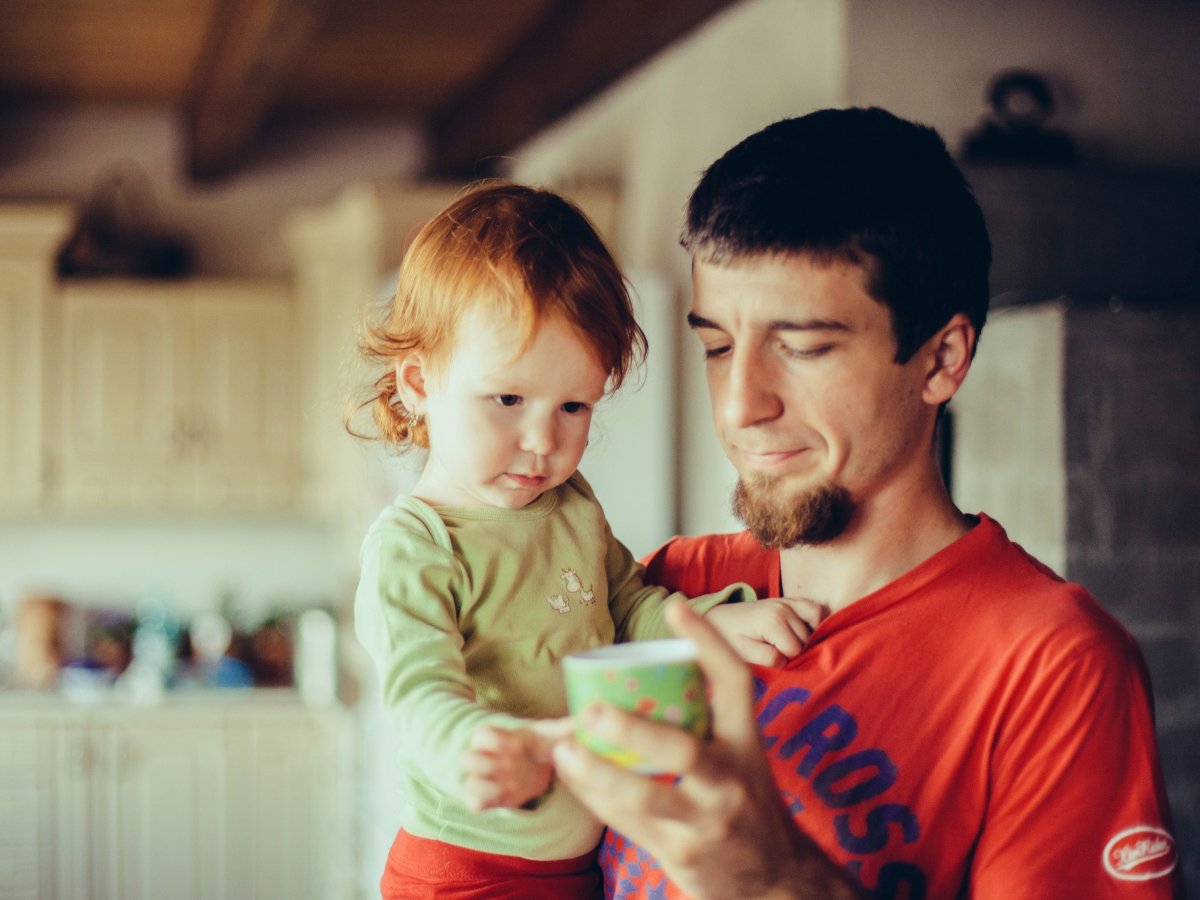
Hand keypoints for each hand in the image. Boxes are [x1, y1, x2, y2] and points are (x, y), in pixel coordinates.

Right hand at [461, 718, 572, 811]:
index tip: (517, 747)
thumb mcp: (549, 735)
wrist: (533, 765)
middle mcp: (489, 758)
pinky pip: (473, 803)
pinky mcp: (488, 798)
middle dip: (485, 765)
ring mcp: (486, 779)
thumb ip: (563, 729)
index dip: (496, 741)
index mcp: (501, 738)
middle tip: (511, 767)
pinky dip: (484, 803)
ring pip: (468, 784)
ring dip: (486, 787)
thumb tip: (585, 719)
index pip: (481, 734)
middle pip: (465, 758)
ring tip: (511, 785)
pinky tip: (507, 797)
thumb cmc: (539, 745)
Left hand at [552, 601, 863, 899]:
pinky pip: (629, 822)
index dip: (707, 641)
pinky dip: (596, 799)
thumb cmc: (747, 806)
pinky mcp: (682, 853)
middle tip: (590, 711)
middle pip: (682, 749)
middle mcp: (730, 781)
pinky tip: (573, 778)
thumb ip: (708, 724)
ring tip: (564, 751)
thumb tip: (650, 671)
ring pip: (644, 795)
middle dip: (632, 728)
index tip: (674, 607)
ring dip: (597, 773)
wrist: (776, 882)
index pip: (735, 683)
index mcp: (746, 743)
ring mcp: (706, 821)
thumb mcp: (743, 758)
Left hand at [705, 596, 825, 665]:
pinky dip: (814, 621)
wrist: (719, 618)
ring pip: (814, 625)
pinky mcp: (789, 600)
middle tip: (775, 651)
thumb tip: (787, 661)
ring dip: (805, 638)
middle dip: (794, 650)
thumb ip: (767, 658)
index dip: (785, 660)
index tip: (769, 657)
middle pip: (805, 639)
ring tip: (789, 644)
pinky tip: (803, 632)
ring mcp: (787, 602)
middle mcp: (783, 608)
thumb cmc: (729, 638)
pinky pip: (814, 609)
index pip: (795, 650)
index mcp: (771, 621)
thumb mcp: (743, 653)